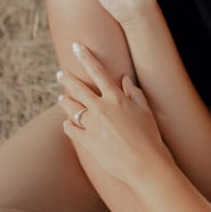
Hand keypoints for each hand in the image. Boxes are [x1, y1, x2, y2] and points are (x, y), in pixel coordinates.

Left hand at [58, 42, 170, 187]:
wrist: (145, 165)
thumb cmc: (150, 138)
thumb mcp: (146, 111)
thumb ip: (134, 93)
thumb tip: (124, 79)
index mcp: (116, 98)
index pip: (98, 71)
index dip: (85, 56)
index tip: (76, 46)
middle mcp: (101, 109)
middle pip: (78, 88)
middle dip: (67, 78)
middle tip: (60, 73)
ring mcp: (92, 125)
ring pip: (71, 107)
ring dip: (65, 101)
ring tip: (61, 98)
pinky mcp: (86, 142)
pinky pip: (70, 129)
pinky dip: (68, 125)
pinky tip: (67, 123)